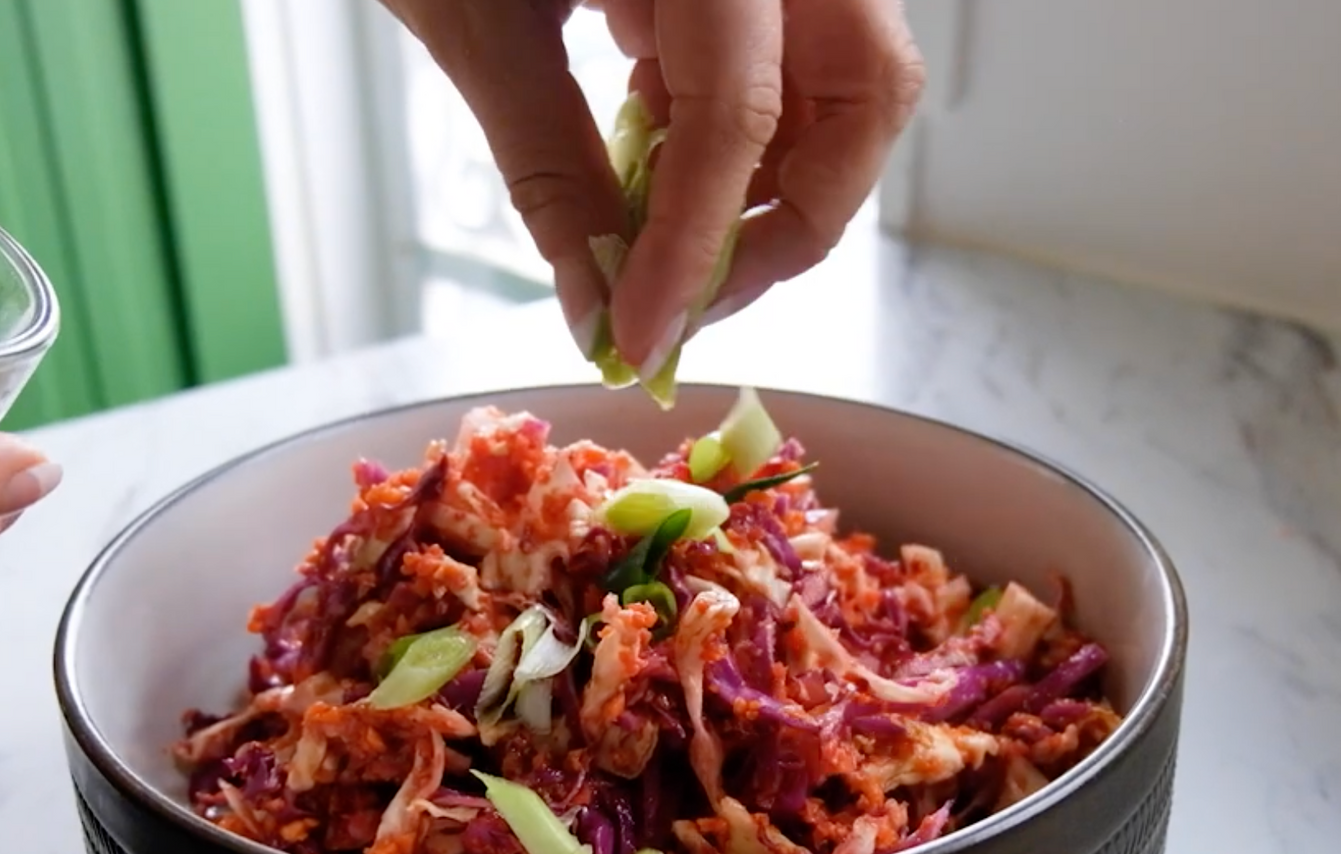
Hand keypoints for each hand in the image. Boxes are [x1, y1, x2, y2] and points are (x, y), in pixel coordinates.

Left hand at [385, 0, 922, 373]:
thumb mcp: (476, 21)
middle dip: (790, 221)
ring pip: (850, 87)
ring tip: (666, 231)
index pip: (740, 112)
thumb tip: (599, 303)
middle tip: (695, 296)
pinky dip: (738, 134)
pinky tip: (655, 159)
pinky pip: (797, 62)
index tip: (648, 334)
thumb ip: (547, 166)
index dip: (698, 243)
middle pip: (864, 95)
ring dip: (772, 185)